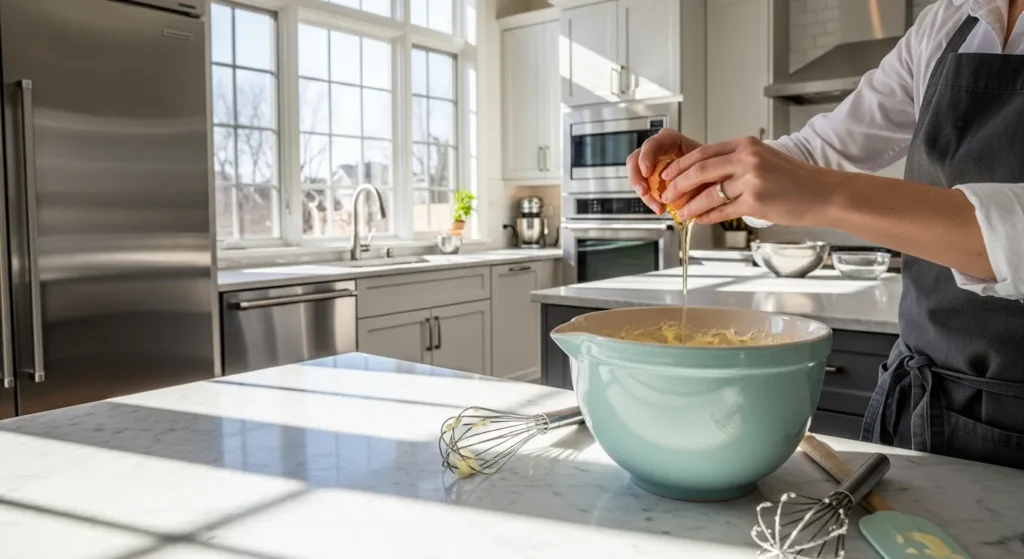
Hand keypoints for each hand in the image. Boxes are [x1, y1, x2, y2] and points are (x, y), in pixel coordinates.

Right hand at [627, 129, 702, 213]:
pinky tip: (660, 207)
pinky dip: (650, 199)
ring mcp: (652, 165)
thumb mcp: (705, 165)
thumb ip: (694, 170)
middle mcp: (657, 150)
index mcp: (670, 140)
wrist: (712, 178)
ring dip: (644, 192)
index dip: (646, 157)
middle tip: (645, 192)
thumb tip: (684, 183)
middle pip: (636, 159)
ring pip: (637, 176)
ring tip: (657, 206)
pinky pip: (643, 188)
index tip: (647, 173)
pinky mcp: (651, 179)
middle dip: (637, 178)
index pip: (652, 144)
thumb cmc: (709, 167)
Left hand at [659, 136, 837, 225]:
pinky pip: (722, 211)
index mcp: (746, 144)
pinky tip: (699, 219)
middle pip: (700, 170)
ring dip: (690, 205)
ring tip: (681, 212)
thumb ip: (736, 163)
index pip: (703, 152)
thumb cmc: (796, 179)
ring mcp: (751, 180)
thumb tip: (705, 176)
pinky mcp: (755, 202)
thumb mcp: (764, 158)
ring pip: (709, 194)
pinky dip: (707, 216)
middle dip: (678, 184)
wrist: (824, 193)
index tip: (668, 174)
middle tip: (667, 194)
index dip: (681, 165)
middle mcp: (747, 159)